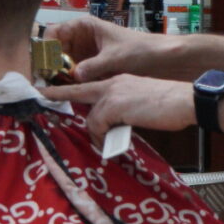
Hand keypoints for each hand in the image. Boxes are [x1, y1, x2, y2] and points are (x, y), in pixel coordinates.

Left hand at [43, 74, 194, 146]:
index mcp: (119, 81)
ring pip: (91, 117)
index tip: (54, 91)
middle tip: (41, 95)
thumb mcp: (140, 104)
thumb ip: (122, 110)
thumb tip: (111, 127)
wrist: (183, 99)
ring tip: (107, 142)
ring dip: (96, 133)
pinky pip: (98, 125)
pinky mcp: (114, 105)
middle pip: (77, 90)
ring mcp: (112, 93)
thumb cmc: (169, 104)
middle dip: (57, 94)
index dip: (71, 89)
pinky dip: (102, 136)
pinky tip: (114, 139)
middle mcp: (112, 83)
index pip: (89, 84)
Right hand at [44, 16, 178, 81]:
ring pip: (61, 64)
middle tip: (43, 84)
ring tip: (51, 92)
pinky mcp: (90, 68)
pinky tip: (66, 93)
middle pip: (54, 50)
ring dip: (56, 76)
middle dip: (48, 66)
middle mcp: (80, 38)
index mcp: (84, 26)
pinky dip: (68, 83)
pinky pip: (72, 75)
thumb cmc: (140, 50)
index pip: (53, 32)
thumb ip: (94, 66)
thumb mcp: (115, 57)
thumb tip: (74, 76)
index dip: (45, 48)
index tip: (42, 66)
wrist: (161, 60)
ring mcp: (84, 53)